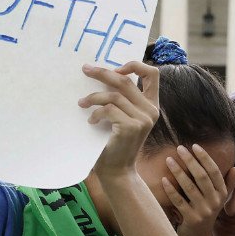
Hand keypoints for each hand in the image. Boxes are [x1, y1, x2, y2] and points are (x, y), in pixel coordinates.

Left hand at [79, 61, 159, 177]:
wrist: (117, 170)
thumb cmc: (115, 143)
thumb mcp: (123, 117)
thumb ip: (122, 99)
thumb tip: (101, 73)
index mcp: (152, 105)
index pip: (153, 75)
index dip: (135, 65)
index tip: (115, 69)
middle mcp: (151, 110)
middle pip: (125, 80)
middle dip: (102, 72)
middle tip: (85, 69)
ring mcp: (143, 119)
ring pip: (113, 95)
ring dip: (93, 97)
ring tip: (82, 103)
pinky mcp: (131, 127)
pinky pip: (108, 109)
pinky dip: (95, 114)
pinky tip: (91, 122)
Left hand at [163, 144, 234, 235]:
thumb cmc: (207, 212)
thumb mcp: (220, 199)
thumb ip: (228, 184)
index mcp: (221, 193)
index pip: (214, 172)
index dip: (205, 158)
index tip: (194, 146)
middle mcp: (214, 202)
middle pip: (202, 177)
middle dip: (190, 161)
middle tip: (179, 148)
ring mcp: (203, 211)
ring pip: (189, 188)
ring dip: (179, 172)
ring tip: (169, 160)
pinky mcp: (191, 219)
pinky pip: (179, 202)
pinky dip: (171, 190)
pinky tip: (164, 179)